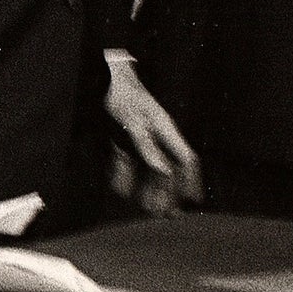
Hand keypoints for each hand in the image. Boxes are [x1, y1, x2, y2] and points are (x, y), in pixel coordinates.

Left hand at [103, 51, 203, 214]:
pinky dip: (125, 174)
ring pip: (148, 167)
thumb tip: (163, 170)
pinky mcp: (121, 136)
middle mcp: (155, 134)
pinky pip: (126, 160)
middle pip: (168, 167)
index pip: (186, 158)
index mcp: (164, 129)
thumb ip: (146, 145)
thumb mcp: (133, 121)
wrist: (99, 77)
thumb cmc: (120, 95)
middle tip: (166, 214)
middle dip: (168, 191)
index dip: (192, 179)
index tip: (192, 199)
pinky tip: (121, 189)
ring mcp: (138, 136)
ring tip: (147, 208)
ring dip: (148, 187)